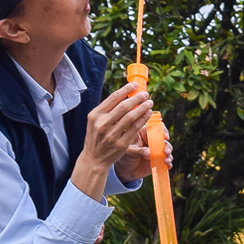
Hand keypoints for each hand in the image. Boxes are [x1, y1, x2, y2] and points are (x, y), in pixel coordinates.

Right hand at [70, 82, 154, 196]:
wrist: (94, 159)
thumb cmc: (97, 137)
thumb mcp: (95, 121)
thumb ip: (107, 110)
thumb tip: (124, 95)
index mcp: (95, 115)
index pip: (113, 98)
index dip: (126, 90)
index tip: (135, 85)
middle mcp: (102, 124)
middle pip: (124, 106)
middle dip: (137, 98)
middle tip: (146, 94)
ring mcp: (112, 134)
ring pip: (131, 117)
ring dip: (143, 108)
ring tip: (150, 103)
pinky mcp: (121, 144)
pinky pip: (135, 129)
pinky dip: (143, 120)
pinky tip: (148, 114)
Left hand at [114, 128, 170, 184]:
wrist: (125, 171)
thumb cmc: (124, 157)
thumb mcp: (129, 152)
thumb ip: (138, 151)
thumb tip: (149, 153)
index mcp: (143, 133)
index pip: (154, 127)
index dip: (162, 130)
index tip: (165, 136)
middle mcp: (151, 140)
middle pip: (163, 139)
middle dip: (167, 146)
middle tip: (166, 152)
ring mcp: (156, 150)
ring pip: (167, 150)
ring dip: (169, 155)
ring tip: (166, 161)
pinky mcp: (159, 160)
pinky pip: (167, 160)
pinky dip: (168, 163)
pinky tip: (168, 166)